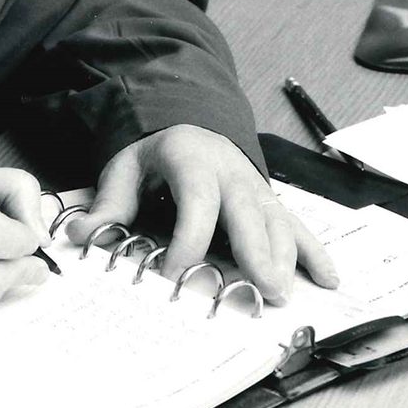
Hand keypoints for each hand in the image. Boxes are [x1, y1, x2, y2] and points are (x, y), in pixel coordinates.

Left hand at [64, 125, 337, 303]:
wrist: (188, 118)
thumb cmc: (158, 151)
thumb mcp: (127, 166)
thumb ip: (109, 202)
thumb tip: (80, 234)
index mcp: (191, 157)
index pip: (195, 199)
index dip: (187, 237)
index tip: (175, 273)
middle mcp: (229, 170)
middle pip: (247, 209)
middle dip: (257, 248)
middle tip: (265, 286)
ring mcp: (254, 184)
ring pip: (276, 217)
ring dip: (285, 254)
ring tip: (284, 289)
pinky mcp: (268, 199)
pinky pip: (295, 223)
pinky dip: (313, 250)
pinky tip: (327, 277)